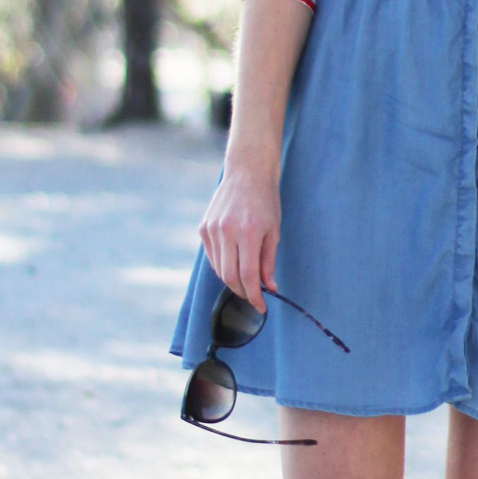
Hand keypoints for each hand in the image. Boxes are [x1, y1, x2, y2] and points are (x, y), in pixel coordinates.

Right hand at [200, 155, 280, 307]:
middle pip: (230, 275)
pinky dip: (222, 266)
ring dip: (232, 280)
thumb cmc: (266, 201)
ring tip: (246, 280)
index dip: (254, 295)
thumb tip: (268, 287)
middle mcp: (227, 231)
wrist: (247, 173)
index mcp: (248, 232)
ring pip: (219, 268)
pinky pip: (212, 256)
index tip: (261, 306)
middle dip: (242, 291)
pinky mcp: (203, 228)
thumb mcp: (274, 231)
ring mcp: (212, 229)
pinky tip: (234, 264)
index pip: (248, 275)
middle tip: (253, 296)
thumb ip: (268, 262)